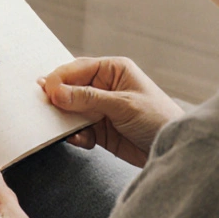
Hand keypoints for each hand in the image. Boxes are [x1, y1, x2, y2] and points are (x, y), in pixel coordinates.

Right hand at [40, 57, 183, 166]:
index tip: (46, 90)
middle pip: (71, 88)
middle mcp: (105, 86)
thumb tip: (57, 92)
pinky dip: (76, 135)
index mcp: (113, 70)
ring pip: (71, 110)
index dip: (60, 78)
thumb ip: (89, 99)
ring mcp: (101, 108)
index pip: (78, 68)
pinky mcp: (100, 129)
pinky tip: (82, 140)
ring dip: (65, 120)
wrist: (172, 149)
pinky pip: (79, 129)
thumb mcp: (123, 105)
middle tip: (46, 109)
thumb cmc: (157, 118)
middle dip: (59, 99)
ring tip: (63, 129)